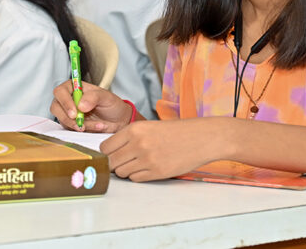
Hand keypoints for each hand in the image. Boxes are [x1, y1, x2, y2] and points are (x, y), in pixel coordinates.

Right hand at [50, 80, 133, 132]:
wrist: (119, 120)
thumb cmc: (112, 105)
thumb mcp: (106, 97)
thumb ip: (93, 97)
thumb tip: (80, 105)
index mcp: (74, 88)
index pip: (60, 91)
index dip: (64, 102)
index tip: (74, 112)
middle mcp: (68, 100)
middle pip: (56, 107)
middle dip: (67, 117)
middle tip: (80, 124)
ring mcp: (68, 114)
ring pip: (63, 120)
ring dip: (78, 125)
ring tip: (97, 125)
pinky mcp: (71, 125)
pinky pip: (71, 130)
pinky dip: (83, 130)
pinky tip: (97, 127)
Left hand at [100, 118, 225, 181]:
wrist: (200, 138)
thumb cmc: (175, 131)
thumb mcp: (148, 126)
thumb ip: (128, 137)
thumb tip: (109, 152)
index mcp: (134, 129)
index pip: (105, 147)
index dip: (107, 153)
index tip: (111, 154)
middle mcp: (138, 144)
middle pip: (111, 162)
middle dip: (114, 164)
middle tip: (123, 161)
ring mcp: (147, 159)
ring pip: (122, 172)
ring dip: (126, 170)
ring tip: (139, 163)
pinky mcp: (157, 172)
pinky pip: (136, 179)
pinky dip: (138, 176)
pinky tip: (148, 168)